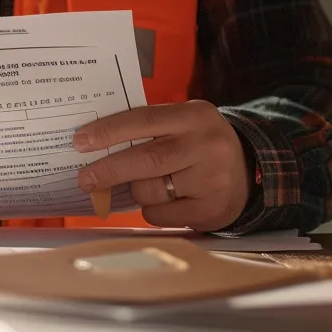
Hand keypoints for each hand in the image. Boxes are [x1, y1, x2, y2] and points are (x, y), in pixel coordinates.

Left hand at [73, 100, 249, 232]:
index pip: (144, 119)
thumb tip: (95, 145)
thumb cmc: (200, 146)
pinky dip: (154, 210)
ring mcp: (212, 179)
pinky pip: (161, 215)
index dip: (108, 131)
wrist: (251, 171)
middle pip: (144, 160)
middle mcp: (206, 145)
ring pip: (150, 191)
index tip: (80, 142)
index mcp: (195, 116)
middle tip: (85, 178)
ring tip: (149, 185)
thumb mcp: (184, 124)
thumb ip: (149, 129)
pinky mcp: (211, 209)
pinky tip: (169, 201)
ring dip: (138, 192)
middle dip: (108, 170)